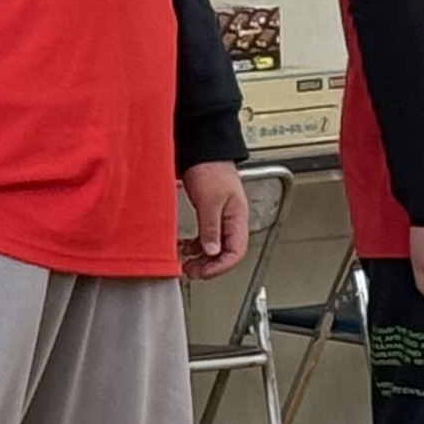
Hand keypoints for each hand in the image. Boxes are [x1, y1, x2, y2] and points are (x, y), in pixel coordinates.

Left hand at [179, 161, 249, 279]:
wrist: (203, 151)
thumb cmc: (211, 168)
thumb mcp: (210, 200)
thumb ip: (211, 227)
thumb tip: (211, 251)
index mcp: (238, 218)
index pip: (236, 252)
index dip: (220, 266)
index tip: (203, 272)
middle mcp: (232, 221)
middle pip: (226, 253)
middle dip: (209, 266)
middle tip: (191, 271)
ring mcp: (221, 219)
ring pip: (215, 247)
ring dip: (201, 258)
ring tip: (187, 264)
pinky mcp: (210, 215)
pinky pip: (205, 238)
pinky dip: (195, 246)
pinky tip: (185, 249)